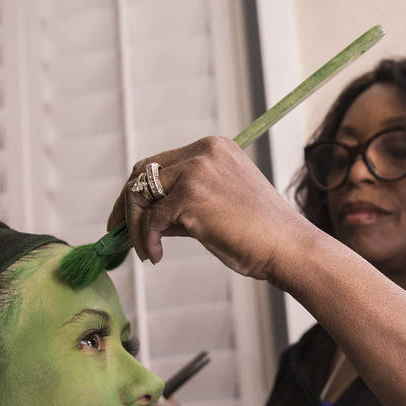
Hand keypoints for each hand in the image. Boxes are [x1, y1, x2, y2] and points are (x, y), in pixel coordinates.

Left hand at [106, 137, 318, 280]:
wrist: (288, 248)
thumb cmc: (259, 235)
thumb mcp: (217, 208)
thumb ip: (182, 205)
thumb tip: (144, 219)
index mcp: (213, 148)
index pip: (160, 163)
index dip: (139, 192)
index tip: (129, 217)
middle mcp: (203, 152)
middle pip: (142, 172)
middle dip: (125, 204)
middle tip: (117, 233)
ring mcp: (196, 171)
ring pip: (140, 193)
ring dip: (134, 226)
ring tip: (145, 251)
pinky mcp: (191, 197)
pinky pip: (151, 219)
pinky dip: (146, 240)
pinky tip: (156, 257)